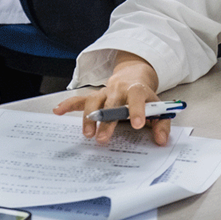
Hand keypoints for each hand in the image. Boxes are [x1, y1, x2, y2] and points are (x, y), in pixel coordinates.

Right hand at [54, 55, 169, 145]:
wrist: (133, 78)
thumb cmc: (145, 99)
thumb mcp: (159, 109)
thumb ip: (162, 125)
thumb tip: (161, 141)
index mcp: (137, 90)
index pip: (137, 97)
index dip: (136, 110)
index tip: (136, 124)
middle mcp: (118, 89)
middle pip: (111, 103)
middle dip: (107, 121)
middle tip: (104, 138)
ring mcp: (104, 93)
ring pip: (93, 101)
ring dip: (89, 118)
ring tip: (88, 134)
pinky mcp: (94, 97)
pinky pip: (79, 100)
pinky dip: (68, 105)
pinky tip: (58, 110)